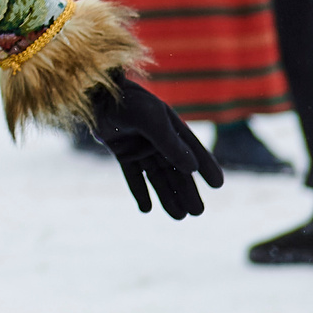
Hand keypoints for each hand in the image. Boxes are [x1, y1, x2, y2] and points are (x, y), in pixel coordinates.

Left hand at [92, 76, 224, 217]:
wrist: (95, 95)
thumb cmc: (127, 103)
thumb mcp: (152, 121)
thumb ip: (169, 143)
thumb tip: (192, 168)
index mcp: (171, 127)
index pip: (193, 151)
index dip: (206, 167)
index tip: (218, 184)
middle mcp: (157, 139)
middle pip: (176, 171)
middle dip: (187, 191)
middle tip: (197, 212)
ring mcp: (139, 146)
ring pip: (157, 177)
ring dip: (167, 196)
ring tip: (179, 217)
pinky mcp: (122, 152)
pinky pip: (133, 176)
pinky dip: (139, 192)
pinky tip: (146, 209)